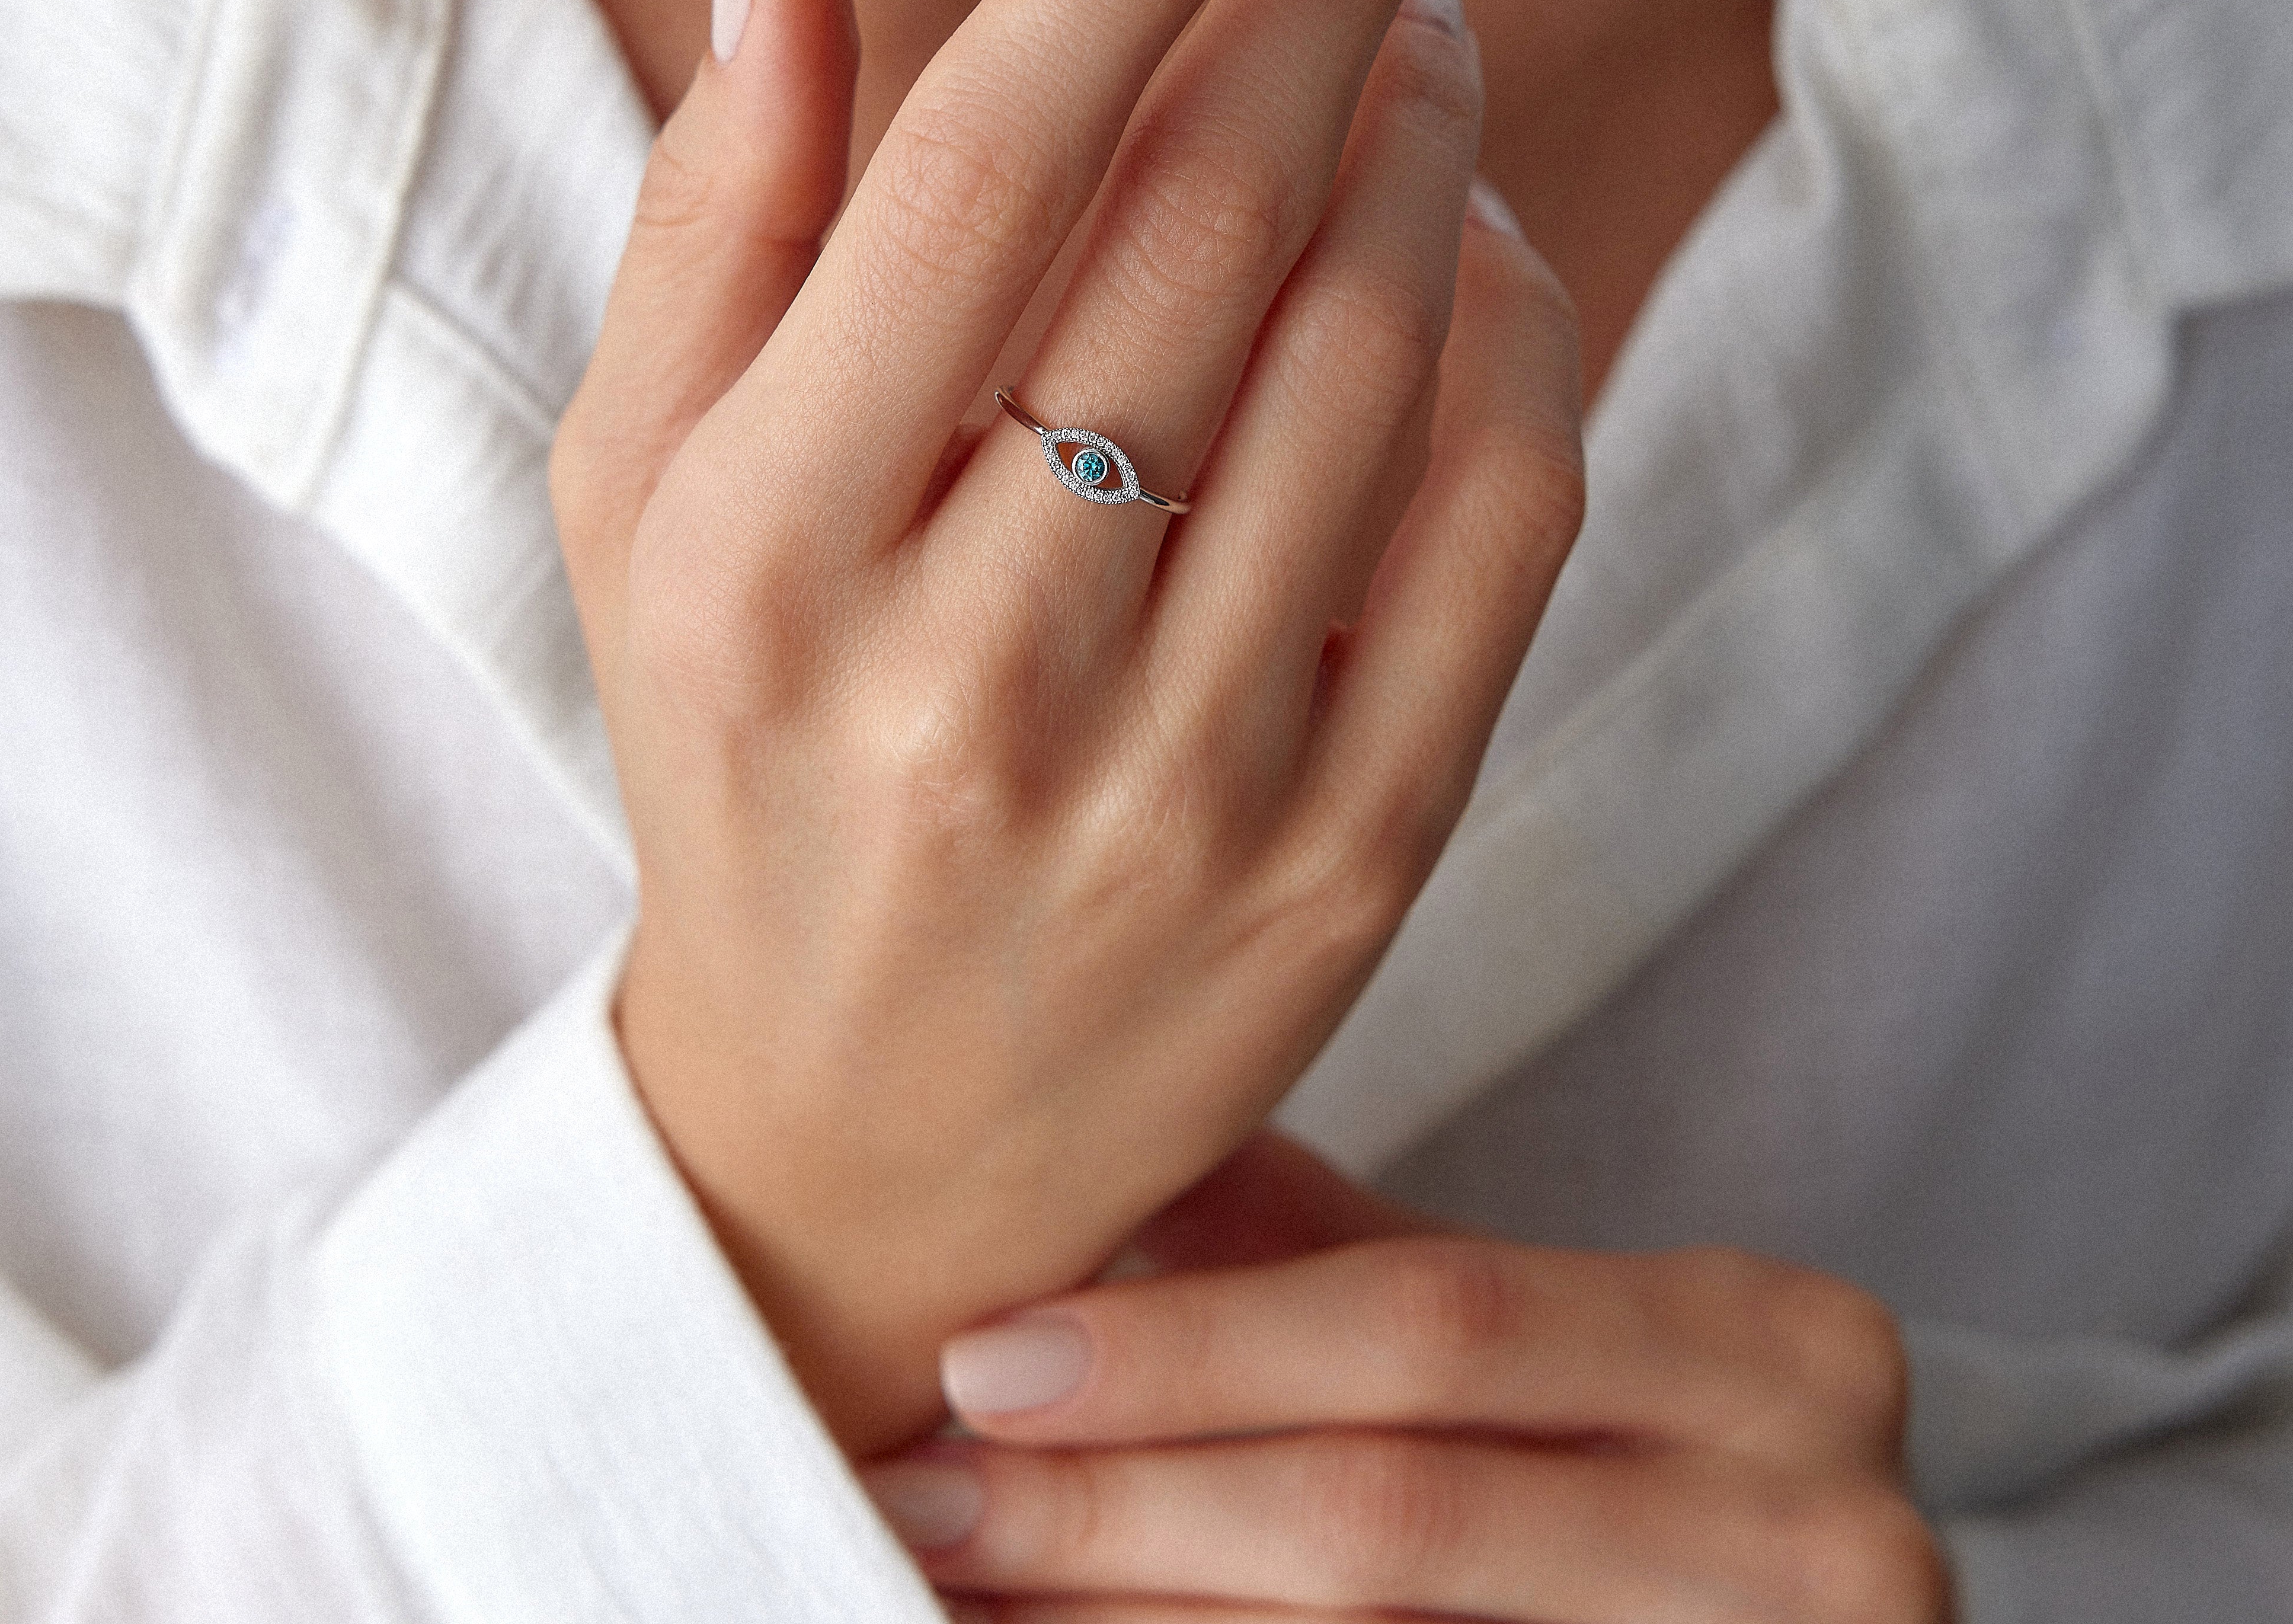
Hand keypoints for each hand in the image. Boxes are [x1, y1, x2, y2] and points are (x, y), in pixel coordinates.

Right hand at [551, 0, 1583, 1453]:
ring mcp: (1185, 780)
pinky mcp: (1348, 860)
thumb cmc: (739, 758)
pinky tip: (1485, 227)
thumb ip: (715, 213)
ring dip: (1431, 125)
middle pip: (1208, 226)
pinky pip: (1496, 536)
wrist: (866, 1135)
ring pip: (1374, 360)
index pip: (984, 170)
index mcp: (774, 551)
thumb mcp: (641, 501)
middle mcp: (978, 667)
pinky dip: (1524, 338)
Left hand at [870, 1134, 1952, 1623]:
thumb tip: (1099, 1166)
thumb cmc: (1642, 1448)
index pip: (1434, 1325)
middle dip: (1124, 1510)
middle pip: (1394, 1516)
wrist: (1782, 1605)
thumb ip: (1336, 1252)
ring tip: (961, 1589)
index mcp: (1775, 1347)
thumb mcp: (1531, 1324)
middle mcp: (1821, 1533)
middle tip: (925, 1494)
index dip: (1195, 1349)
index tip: (980, 1358)